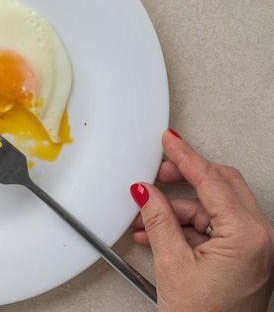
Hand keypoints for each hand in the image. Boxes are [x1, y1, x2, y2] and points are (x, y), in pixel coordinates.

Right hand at [130, 130, 273, 311]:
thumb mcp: (172, 264)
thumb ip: (158, 220)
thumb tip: (145, 191)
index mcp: (247, 236)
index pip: (211, 180)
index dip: (185, 157)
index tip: (170, 140)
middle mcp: (258, 238)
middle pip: (220, 186)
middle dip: (184, 178)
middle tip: (157, 173)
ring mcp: (253, 247)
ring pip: (213, 207)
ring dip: (178, 210)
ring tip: (146, 218)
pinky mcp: (243, 256)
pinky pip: (213, 227)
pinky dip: (185, 227)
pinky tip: (158, 234)